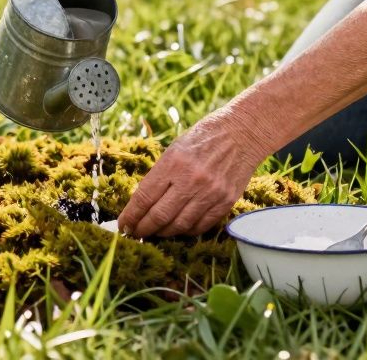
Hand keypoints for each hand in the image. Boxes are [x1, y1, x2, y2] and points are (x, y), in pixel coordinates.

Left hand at [117, 112, 268, 237]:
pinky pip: (201, 226)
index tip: (124, 225)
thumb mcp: (175, 150)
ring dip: (164, 233)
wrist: (242, 133)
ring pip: (180, 225)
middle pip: (160, 216)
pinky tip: (178, 228)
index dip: (131, 216)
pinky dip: (186, 231)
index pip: (145, 198)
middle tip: (136, 233)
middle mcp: (191, 180)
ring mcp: (211, 193)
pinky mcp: (226, 202)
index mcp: (173, 163)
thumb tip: (142, 204)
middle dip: (143, 229)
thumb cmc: (203, 137)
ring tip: (155, 232)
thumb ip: (160, 176)